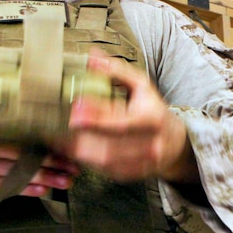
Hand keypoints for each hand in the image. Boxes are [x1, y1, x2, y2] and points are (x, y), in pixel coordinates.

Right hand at [0, 130, 79, 199]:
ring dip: (45, 177)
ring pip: (17, 171)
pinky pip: (3, 187)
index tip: (67, 141)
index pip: (20, 134)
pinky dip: (24, 188)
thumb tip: (21, 118)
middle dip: (52, 160)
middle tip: (75, 165)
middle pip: (24, 154)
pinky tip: (43, 191)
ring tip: (67, 181)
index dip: (44, 139)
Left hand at [59, 52, 199, 183]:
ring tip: (58, 135)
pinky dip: (83, 158)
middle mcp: (149, 146)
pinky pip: (101, 170)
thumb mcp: (142, 86)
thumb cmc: (152, 111)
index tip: (75, 108)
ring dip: (77, 149)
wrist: (175, 145)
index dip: (97, 117)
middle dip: (81, 136)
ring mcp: (140, 164)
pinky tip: (70, 146)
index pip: (122, 122)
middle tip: (57, 124)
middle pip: (109, 147)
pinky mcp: (128, 175)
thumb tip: (91, 57)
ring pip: (102, 161)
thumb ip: (116, 70)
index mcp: (152, 120)